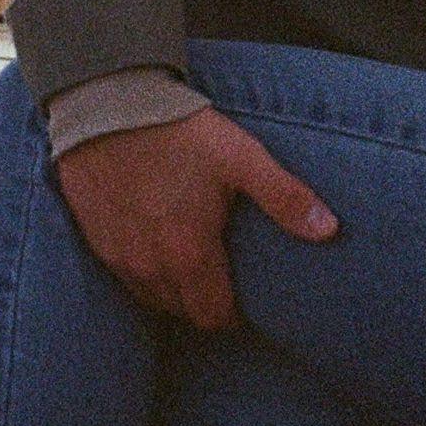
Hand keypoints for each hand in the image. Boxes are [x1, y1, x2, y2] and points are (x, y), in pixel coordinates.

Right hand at [53, 112, 337, 330]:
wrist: (108, 107)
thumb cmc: (179, 132)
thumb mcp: (241, 158)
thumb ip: (284, 197)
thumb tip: (329, 230)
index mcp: (189, 256)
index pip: (214, 318)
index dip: (234, 314)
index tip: (245, 298)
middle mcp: (150, 268)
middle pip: (185, 313)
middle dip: (206, 304)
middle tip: (223, 277)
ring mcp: (119, 258)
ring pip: (153, 298)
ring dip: (175, 290)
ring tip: (193, 260)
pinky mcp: (96, 242)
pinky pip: (125, 277)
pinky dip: (144, 271)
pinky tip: (157, 243)